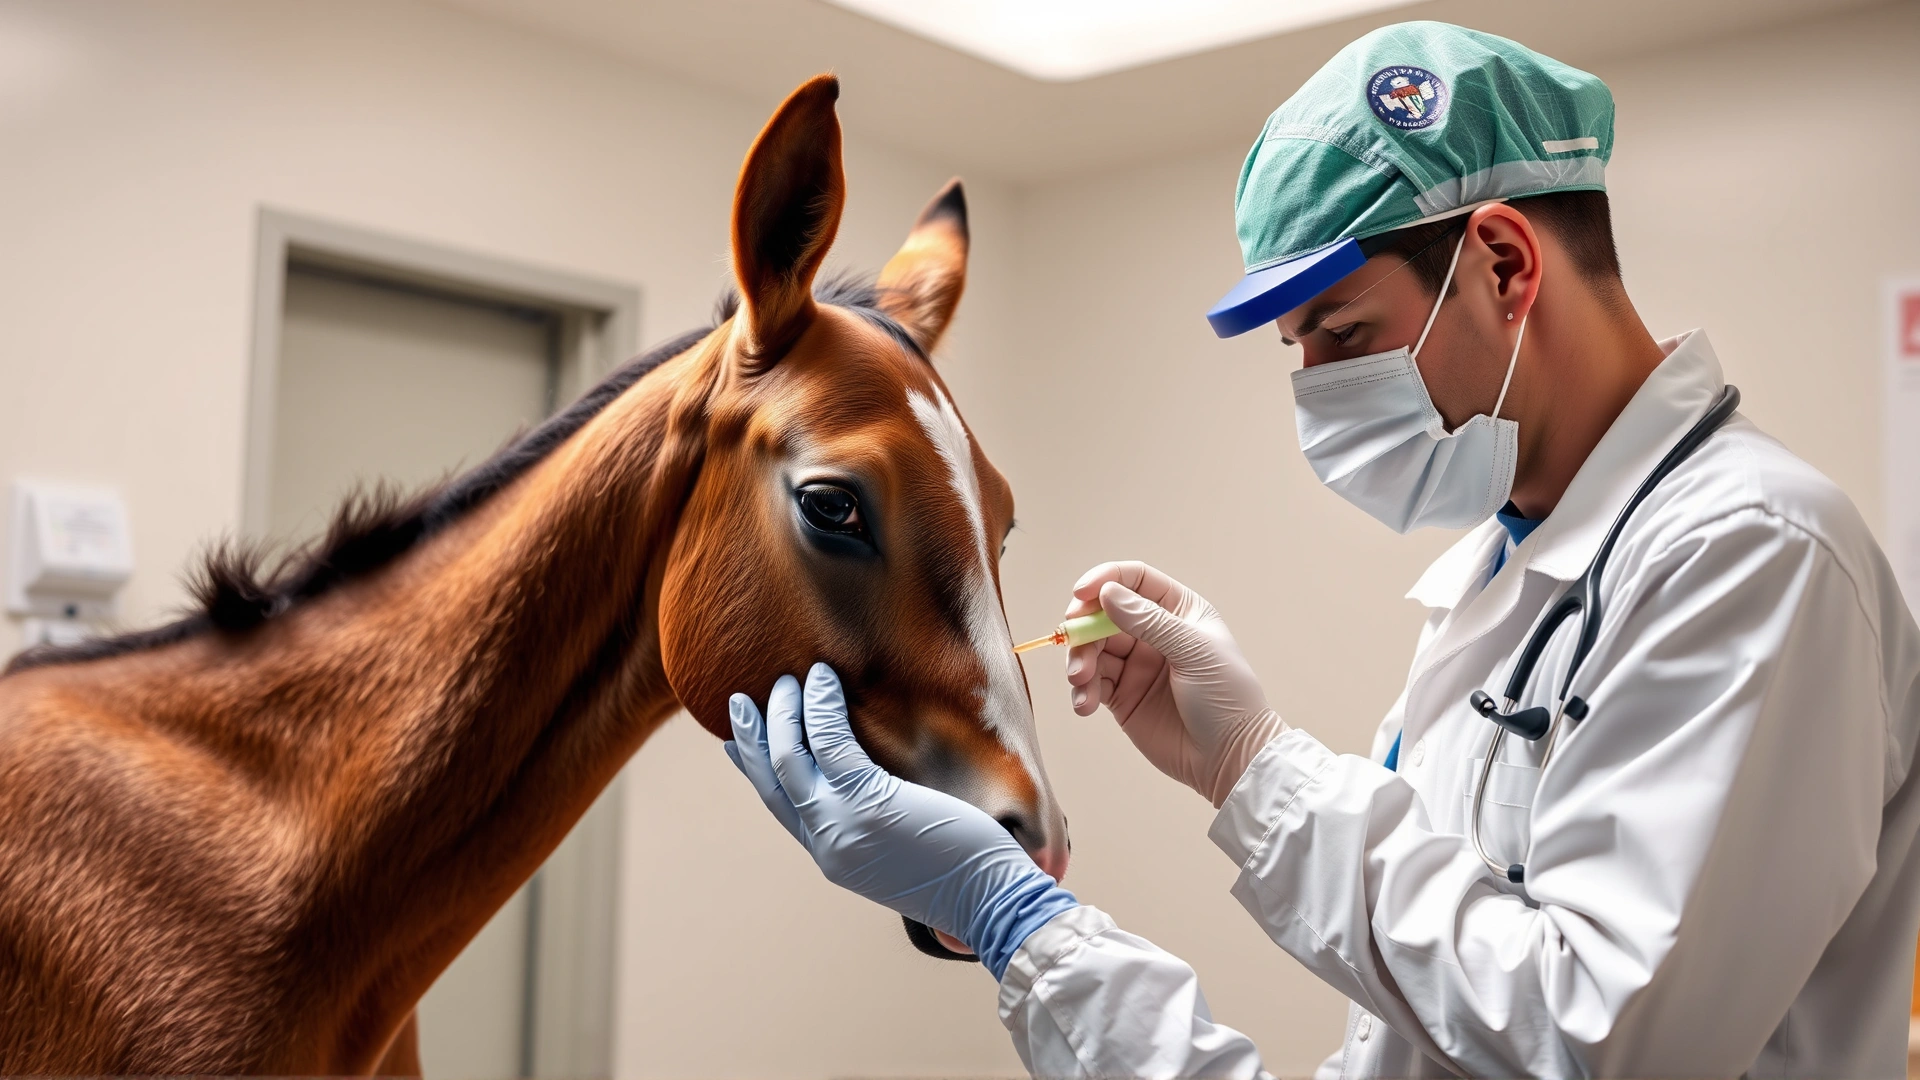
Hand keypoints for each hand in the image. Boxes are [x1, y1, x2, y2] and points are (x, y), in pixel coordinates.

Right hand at [725, 663, 1077, 978]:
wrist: (989, 900)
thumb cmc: (965, 875)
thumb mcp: (903, 856)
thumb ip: (877, 828)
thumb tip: (879, 797)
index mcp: (834, 858)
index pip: (781, 809)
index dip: (756, 773)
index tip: (736, 746)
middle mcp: (828, 844)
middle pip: (772, 782)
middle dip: (752, 739)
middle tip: (740, 704)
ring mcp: (842, 824)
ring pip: (789, 758)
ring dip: (782, 714)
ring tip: (784, 682)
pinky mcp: (867, 801)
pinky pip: (829, 742)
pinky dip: (821, 706)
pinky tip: (822, 680)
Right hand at [1065, 561, 1285, 805]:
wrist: (1230, 758)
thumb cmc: (1226, 698)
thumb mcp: (1193, 651)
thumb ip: (1149, 621)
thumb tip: (1107, 594)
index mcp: (1178, 612)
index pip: (1135, 581)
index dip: (1105, 580)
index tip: (1080, 595)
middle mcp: (1154, 634)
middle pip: (1104, 615)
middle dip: (1084, 628)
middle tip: (1072, 644)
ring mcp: (1137, 666)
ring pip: (1092, 649)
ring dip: (1079, 662)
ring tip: (1082, 682)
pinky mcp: (1123, 697)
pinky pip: (1092, 684)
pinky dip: (1082, 691)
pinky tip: (1086, 704)